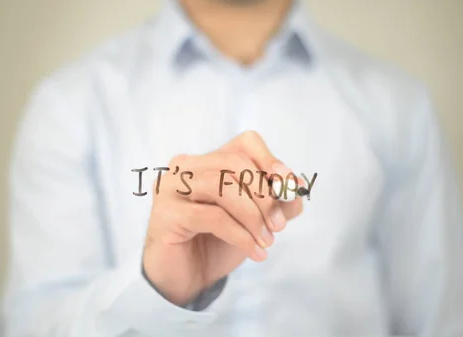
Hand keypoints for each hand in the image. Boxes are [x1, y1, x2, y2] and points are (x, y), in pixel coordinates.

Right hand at [142, 131, 303, 305]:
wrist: (187, 278)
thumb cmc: (217, 242)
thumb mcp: (255, 219)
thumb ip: (276, 202)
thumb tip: (296, 187)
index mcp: (206, 160)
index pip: (244, 143)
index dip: (270, 161)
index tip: (289, 188)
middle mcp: (184, 166)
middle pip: (234, 163)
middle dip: (264, 195)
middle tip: (279, 225)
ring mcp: (170, 187)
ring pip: (222, 187)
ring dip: (253, 217)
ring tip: (266, 241)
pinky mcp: (165, 213)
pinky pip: (212, 217)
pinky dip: (240, 235)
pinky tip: (254, 252)